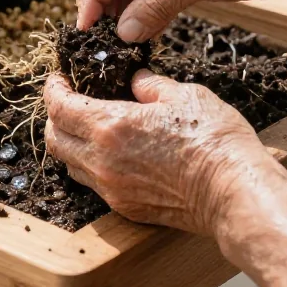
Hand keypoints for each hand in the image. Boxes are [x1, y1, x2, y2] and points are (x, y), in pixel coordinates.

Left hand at [43, 69, 286, 234]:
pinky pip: (93, 184)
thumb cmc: (214, 140)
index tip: (58, 79)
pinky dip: (91, 166)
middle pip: (54, 139)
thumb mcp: (184, 95)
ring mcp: (111, 188)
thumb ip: (150, 86)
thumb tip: (136, 80)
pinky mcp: (125, 207)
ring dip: (70, 143)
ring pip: (70, 165)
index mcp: (111, 126)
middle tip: (69, 100)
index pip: (59, 107)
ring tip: (88, 127)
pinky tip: (111, 153)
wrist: (233, 192)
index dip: (53, 89)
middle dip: (55, 116)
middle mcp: (102, 161)